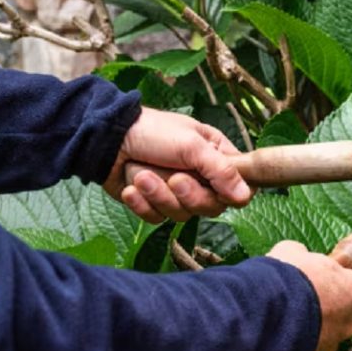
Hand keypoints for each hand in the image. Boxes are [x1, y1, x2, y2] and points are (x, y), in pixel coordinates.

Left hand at [103, 107, 251, 222]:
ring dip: (158, 195)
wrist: (105, 139)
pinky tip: (131, 188)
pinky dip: (142, 204)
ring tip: (142, 176)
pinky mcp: (153, 204)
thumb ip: (221, 171)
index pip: (241, 186)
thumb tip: (246, 196)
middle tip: (174, 178)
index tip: (217, 188)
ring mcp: (177, 193)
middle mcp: (201, 177)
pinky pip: (157, 218)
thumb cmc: (153, 132)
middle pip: (211, 206)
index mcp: (217, 156)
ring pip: (182, 214)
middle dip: (189, 195)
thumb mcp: (192, 145)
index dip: (231, 192)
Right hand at [267, 241, 351, 350]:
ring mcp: (332, 346)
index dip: (331, 283)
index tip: (314, 281)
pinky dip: (292, 349)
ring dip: (305, 331)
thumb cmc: (287, 279)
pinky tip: (275, 340)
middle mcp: (349, 321)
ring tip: (280, 323)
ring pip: (321, 337)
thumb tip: (298, 255)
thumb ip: (302, 255)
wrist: (267, 315)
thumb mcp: (292, 252)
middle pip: (339, 314)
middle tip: (296, 303)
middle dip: (320, 310)